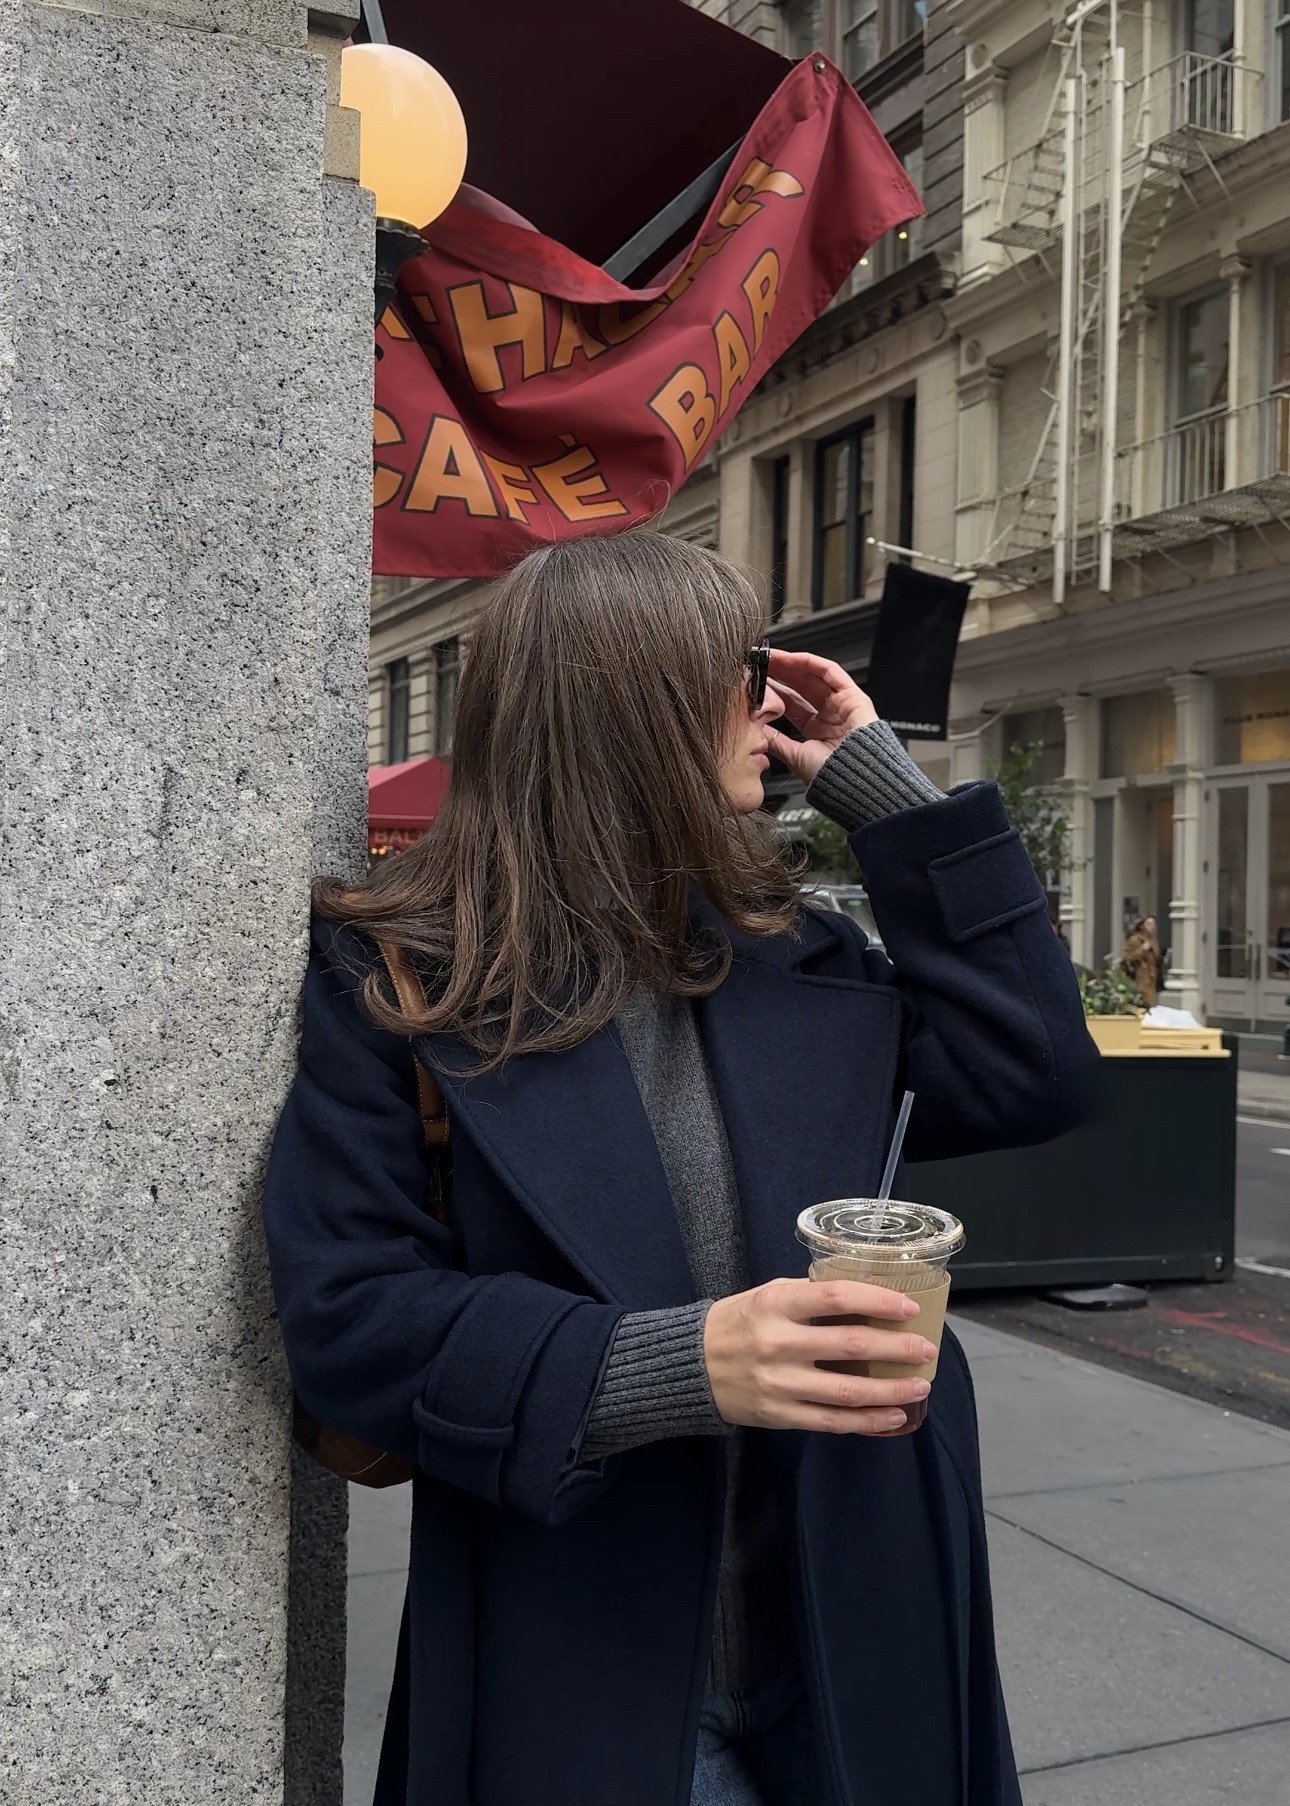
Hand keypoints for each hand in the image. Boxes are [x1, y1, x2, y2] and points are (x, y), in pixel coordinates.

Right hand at [703, 1278, 937, 1435]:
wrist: (690, 1366)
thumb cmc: (738, 1323)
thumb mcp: (768, 1295)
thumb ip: (810, 1297)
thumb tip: (868, 1300)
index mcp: (777, 1304)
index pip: (837, 1297)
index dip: (878, 1301)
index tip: (908, 1307)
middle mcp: (779, 1343)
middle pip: (852, 1346)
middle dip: (897, 1348)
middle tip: (926, 1349)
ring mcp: (780, 1383)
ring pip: (848, 1391)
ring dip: (892, 1390)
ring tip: (920, 1386)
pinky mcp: (780, 1415)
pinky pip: (832, 1421)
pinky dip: (867, 1421)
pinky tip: (893, 1417)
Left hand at [766, 651, 877, 785]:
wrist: (854, 783)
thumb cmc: (830, 777)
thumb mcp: (795, 757)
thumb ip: (777, 742)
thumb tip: (757, 730)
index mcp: (819, 731)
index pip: (792, 704)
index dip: (774, 691)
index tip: (756, 683)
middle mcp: (831, 716)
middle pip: (802, 687)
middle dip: (780, 673)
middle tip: (758, 664)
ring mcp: (843, 705)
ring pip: (814, 676)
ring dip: (791, 665)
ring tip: (770, 658)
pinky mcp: (854, 696)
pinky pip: (831, 672)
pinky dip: (811, 663)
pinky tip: (791, 659)